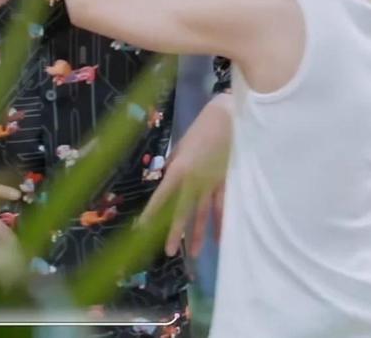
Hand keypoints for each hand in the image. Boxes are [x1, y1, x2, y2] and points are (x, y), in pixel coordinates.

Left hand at [140, 94, 232, 256]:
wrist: (229, 117)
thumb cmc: (202, 127)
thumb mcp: (182, 145)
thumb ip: (175, 163)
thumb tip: (168, 177)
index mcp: (179, 169)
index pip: (162, 196)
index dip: (152, 213)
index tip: (141, 228)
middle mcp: (194, 180)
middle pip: (182, 210)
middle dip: (175, 231)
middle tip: (168, 252)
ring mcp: (211, 183)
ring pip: (202, 213)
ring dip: (197, 234)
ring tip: (193, 254)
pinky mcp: (226, 182)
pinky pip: (222, 206)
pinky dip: (221, 222)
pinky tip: (221, 239)